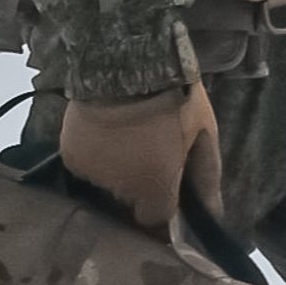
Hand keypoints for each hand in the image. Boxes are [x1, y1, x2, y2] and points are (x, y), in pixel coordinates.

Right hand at [59, 81, 221, 232]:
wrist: (129, 64)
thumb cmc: (177, 99)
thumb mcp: (203, 134)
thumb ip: (207, 179)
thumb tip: (214, 215)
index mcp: (155, 190)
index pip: (156, 220)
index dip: (162, 204)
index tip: (167, 185)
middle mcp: (121, 192)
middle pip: (132, 200)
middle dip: (141, 183)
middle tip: (151, 148)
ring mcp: (94, 175)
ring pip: (108, 183)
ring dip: (117, 169)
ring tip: (128, 136)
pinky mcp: (71, 157)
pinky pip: (86, 166)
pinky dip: (96, 154)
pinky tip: (106, 131)